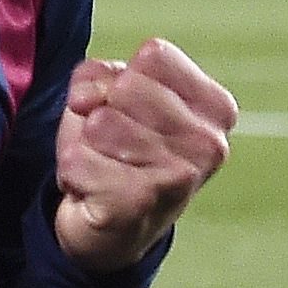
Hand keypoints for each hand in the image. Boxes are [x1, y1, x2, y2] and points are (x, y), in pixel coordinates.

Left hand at [54, 37, 236, 273]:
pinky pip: (76, 159)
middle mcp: (209, 143)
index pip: (156, 55)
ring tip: (102, 167)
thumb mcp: (109, 95)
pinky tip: (93, 191)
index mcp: (216, 108)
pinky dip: (71, 174)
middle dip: (100, 112)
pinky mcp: (139, 203)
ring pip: (99, 123)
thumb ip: (98, 75)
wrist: (112, 231)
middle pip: (126, 87)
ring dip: (83, 145)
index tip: (125, 110)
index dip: (122, 76)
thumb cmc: (115, 150)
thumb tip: (87, 99)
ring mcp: (179, 176)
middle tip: (110, 146)